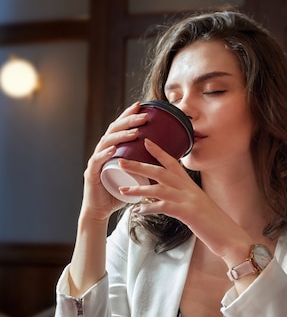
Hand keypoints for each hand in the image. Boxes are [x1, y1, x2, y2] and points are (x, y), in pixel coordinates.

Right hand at [80, 101, 148, 221]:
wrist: (101, 210)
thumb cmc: (118, 192)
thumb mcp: (134, 174)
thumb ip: (145, 164)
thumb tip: (166, 156)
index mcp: (112, 149)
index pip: (120, 127)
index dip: (129, 115)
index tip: (141, 106)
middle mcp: (102, 151)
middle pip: (113, 130)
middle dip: (128, 121)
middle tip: (143, 116)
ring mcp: (95, 161)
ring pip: (106, 142)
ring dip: (120, 136)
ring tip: (134, 132)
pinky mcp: (91, 174)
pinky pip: (97, 161)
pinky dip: (105, 154)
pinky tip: (114, 150)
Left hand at [118, 139, 252, 262]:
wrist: (230, 237)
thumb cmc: (214, 224)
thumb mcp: (199, 206)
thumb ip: (186, 199)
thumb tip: (172, 200)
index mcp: (191, 186)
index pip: (173, 163)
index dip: (159, 151)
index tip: (146, 142)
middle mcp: (189, 189)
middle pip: (161, 171)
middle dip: (139, 166)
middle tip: (121, 162)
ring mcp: (189, 200)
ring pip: (159, 188)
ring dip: (139, 189)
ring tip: (122, 190)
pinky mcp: (188, 213)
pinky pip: (164, 207)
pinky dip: (149, 208)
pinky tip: (138, 211)